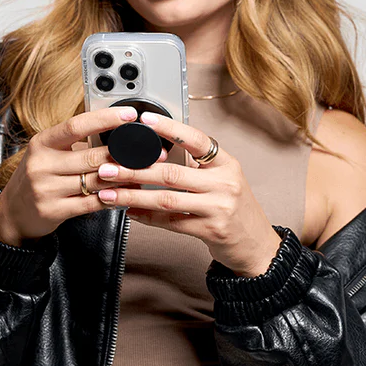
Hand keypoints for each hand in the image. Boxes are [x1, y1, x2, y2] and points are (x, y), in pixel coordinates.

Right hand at [0, 106, 165, 245]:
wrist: (12, 213)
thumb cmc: (37, 178)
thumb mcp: (48, 154)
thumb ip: (75, 144)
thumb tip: (114, 132)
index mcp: (42, 143)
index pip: (76, 125)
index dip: (105, 119)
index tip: (130, 114)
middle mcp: (42, 164)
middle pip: (92, 156)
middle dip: (125, 154)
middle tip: (150, 151)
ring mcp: (46, 189)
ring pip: (96, 181)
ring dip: (124, 178)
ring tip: (144, 173)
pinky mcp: (53, 211)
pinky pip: (92, 203)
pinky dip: (113, 198)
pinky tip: (126, 194)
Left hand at [95, 112, 281, 276]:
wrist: (257, 245)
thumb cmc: (236, 208)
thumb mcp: (225, 179)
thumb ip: (197, 166)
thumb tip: (155, 152)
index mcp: (227, 163)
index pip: (196, 139)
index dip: (169, 128)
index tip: (143, 120)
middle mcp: (225, 183)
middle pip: (171, 173)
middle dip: (134, 170)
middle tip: (108, 167)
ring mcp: (219, 208)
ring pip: (166, 199)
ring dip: (133, 196)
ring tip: (109, 193)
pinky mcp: (211, 231)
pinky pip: (172, 222)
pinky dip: (147, 218)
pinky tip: (130, 213)